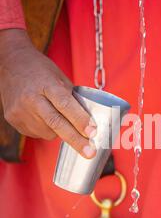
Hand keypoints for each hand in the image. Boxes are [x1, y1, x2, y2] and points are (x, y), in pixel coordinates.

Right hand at [0, 29, 96, 157]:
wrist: (10, 64)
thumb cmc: (40, 70)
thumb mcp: (60, 77)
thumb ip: (72, 98)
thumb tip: (89, 121)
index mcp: (46, 84)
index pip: (65, 104)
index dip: (80, 120)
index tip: (92, 132)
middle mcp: (31, 98)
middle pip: (56, 123)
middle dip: (76, 140)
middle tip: (90, 153)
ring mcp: (20, 111)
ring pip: (48, 132)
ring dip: (59, 130)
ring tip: (54, 114)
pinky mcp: (13, 120)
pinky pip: (37, 133)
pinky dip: (45, 129)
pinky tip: (41, 115)